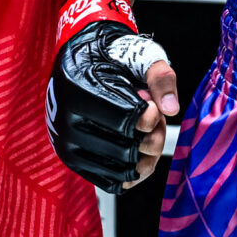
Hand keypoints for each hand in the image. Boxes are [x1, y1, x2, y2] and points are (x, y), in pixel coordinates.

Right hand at [49, 0, 179, 191]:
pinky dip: (132, 171)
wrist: (82, 62)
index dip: (149, 116)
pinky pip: (111, 181)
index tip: (151, 105)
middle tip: (154, 119)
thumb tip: (171, 108)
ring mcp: (67, 145)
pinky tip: (137, 150)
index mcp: (78, 89)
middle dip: (152, 137)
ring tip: (145, 134)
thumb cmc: (112, 59)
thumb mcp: (139, 56)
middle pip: (126, 149)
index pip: (124, 119)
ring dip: (145, 156)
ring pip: (121, 169)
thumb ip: (161, 77)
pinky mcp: (72, 161)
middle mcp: (65, 120)